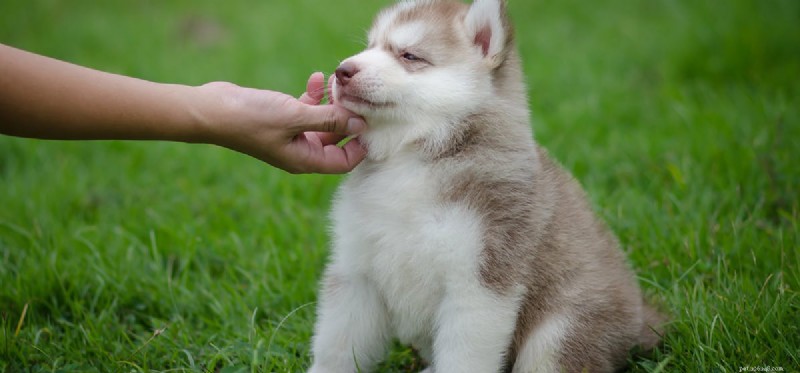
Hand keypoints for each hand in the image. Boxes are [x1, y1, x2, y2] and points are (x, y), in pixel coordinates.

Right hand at [195, 72, 366, 173]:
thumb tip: (361, 124)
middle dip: (348, 118)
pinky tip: (316, 77)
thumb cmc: (252, 119)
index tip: (370, 121)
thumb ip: (330, 120)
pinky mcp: (282, 118)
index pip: (345, 162)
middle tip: (358, 96)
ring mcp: (291, 135)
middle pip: (337, 140)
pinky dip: (314, 95)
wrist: (212, 110)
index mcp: (305, 160)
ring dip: (332, 103)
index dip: (360, 145)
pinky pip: (307, 109)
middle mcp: (301, 151)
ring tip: (338, 82)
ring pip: (323, 121)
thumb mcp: (296, 117)